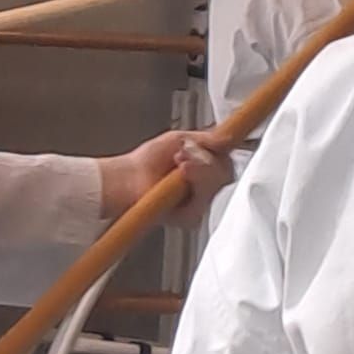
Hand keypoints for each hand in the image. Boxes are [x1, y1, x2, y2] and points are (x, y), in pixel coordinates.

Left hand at [98, 130, 233, 227]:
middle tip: (185, 152)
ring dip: (200, 168)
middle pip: (225, 173)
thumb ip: (206, 139)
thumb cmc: (145, 162)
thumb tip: (227, 137)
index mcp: (205, 168)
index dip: (223, 150)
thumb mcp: (177, 140)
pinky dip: (195, 183)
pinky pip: (204, 201)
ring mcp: (198, 203)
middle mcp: (204, 187)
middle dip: (207, 159)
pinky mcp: (190, 217)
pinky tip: (182, 175)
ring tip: (180, 161)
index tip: (217, 142)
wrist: (125, 179)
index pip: (227, 160)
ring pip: (217, 184)